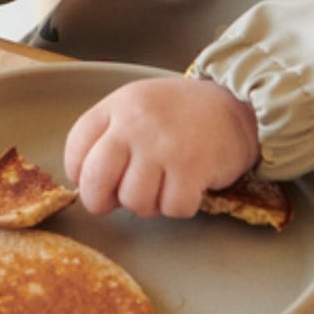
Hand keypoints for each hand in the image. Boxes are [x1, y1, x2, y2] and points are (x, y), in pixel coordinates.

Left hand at [63, 78, 261, 218]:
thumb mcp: (138, 106)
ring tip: (163, 186)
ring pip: (134, 200)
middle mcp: (135, 124)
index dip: (79, 174)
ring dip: (148, 205)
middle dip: (101, 201)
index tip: (92, 182)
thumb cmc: (182, 113)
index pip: (76, 147)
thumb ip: (111, 135)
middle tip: (117, 201)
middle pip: (95, 180)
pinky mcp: (192, 167)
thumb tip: (90, 183)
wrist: (237, 105)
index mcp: (117, 107)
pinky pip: (172, 208)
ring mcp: (163, 146)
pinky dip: (179, 206)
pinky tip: (187, 187)